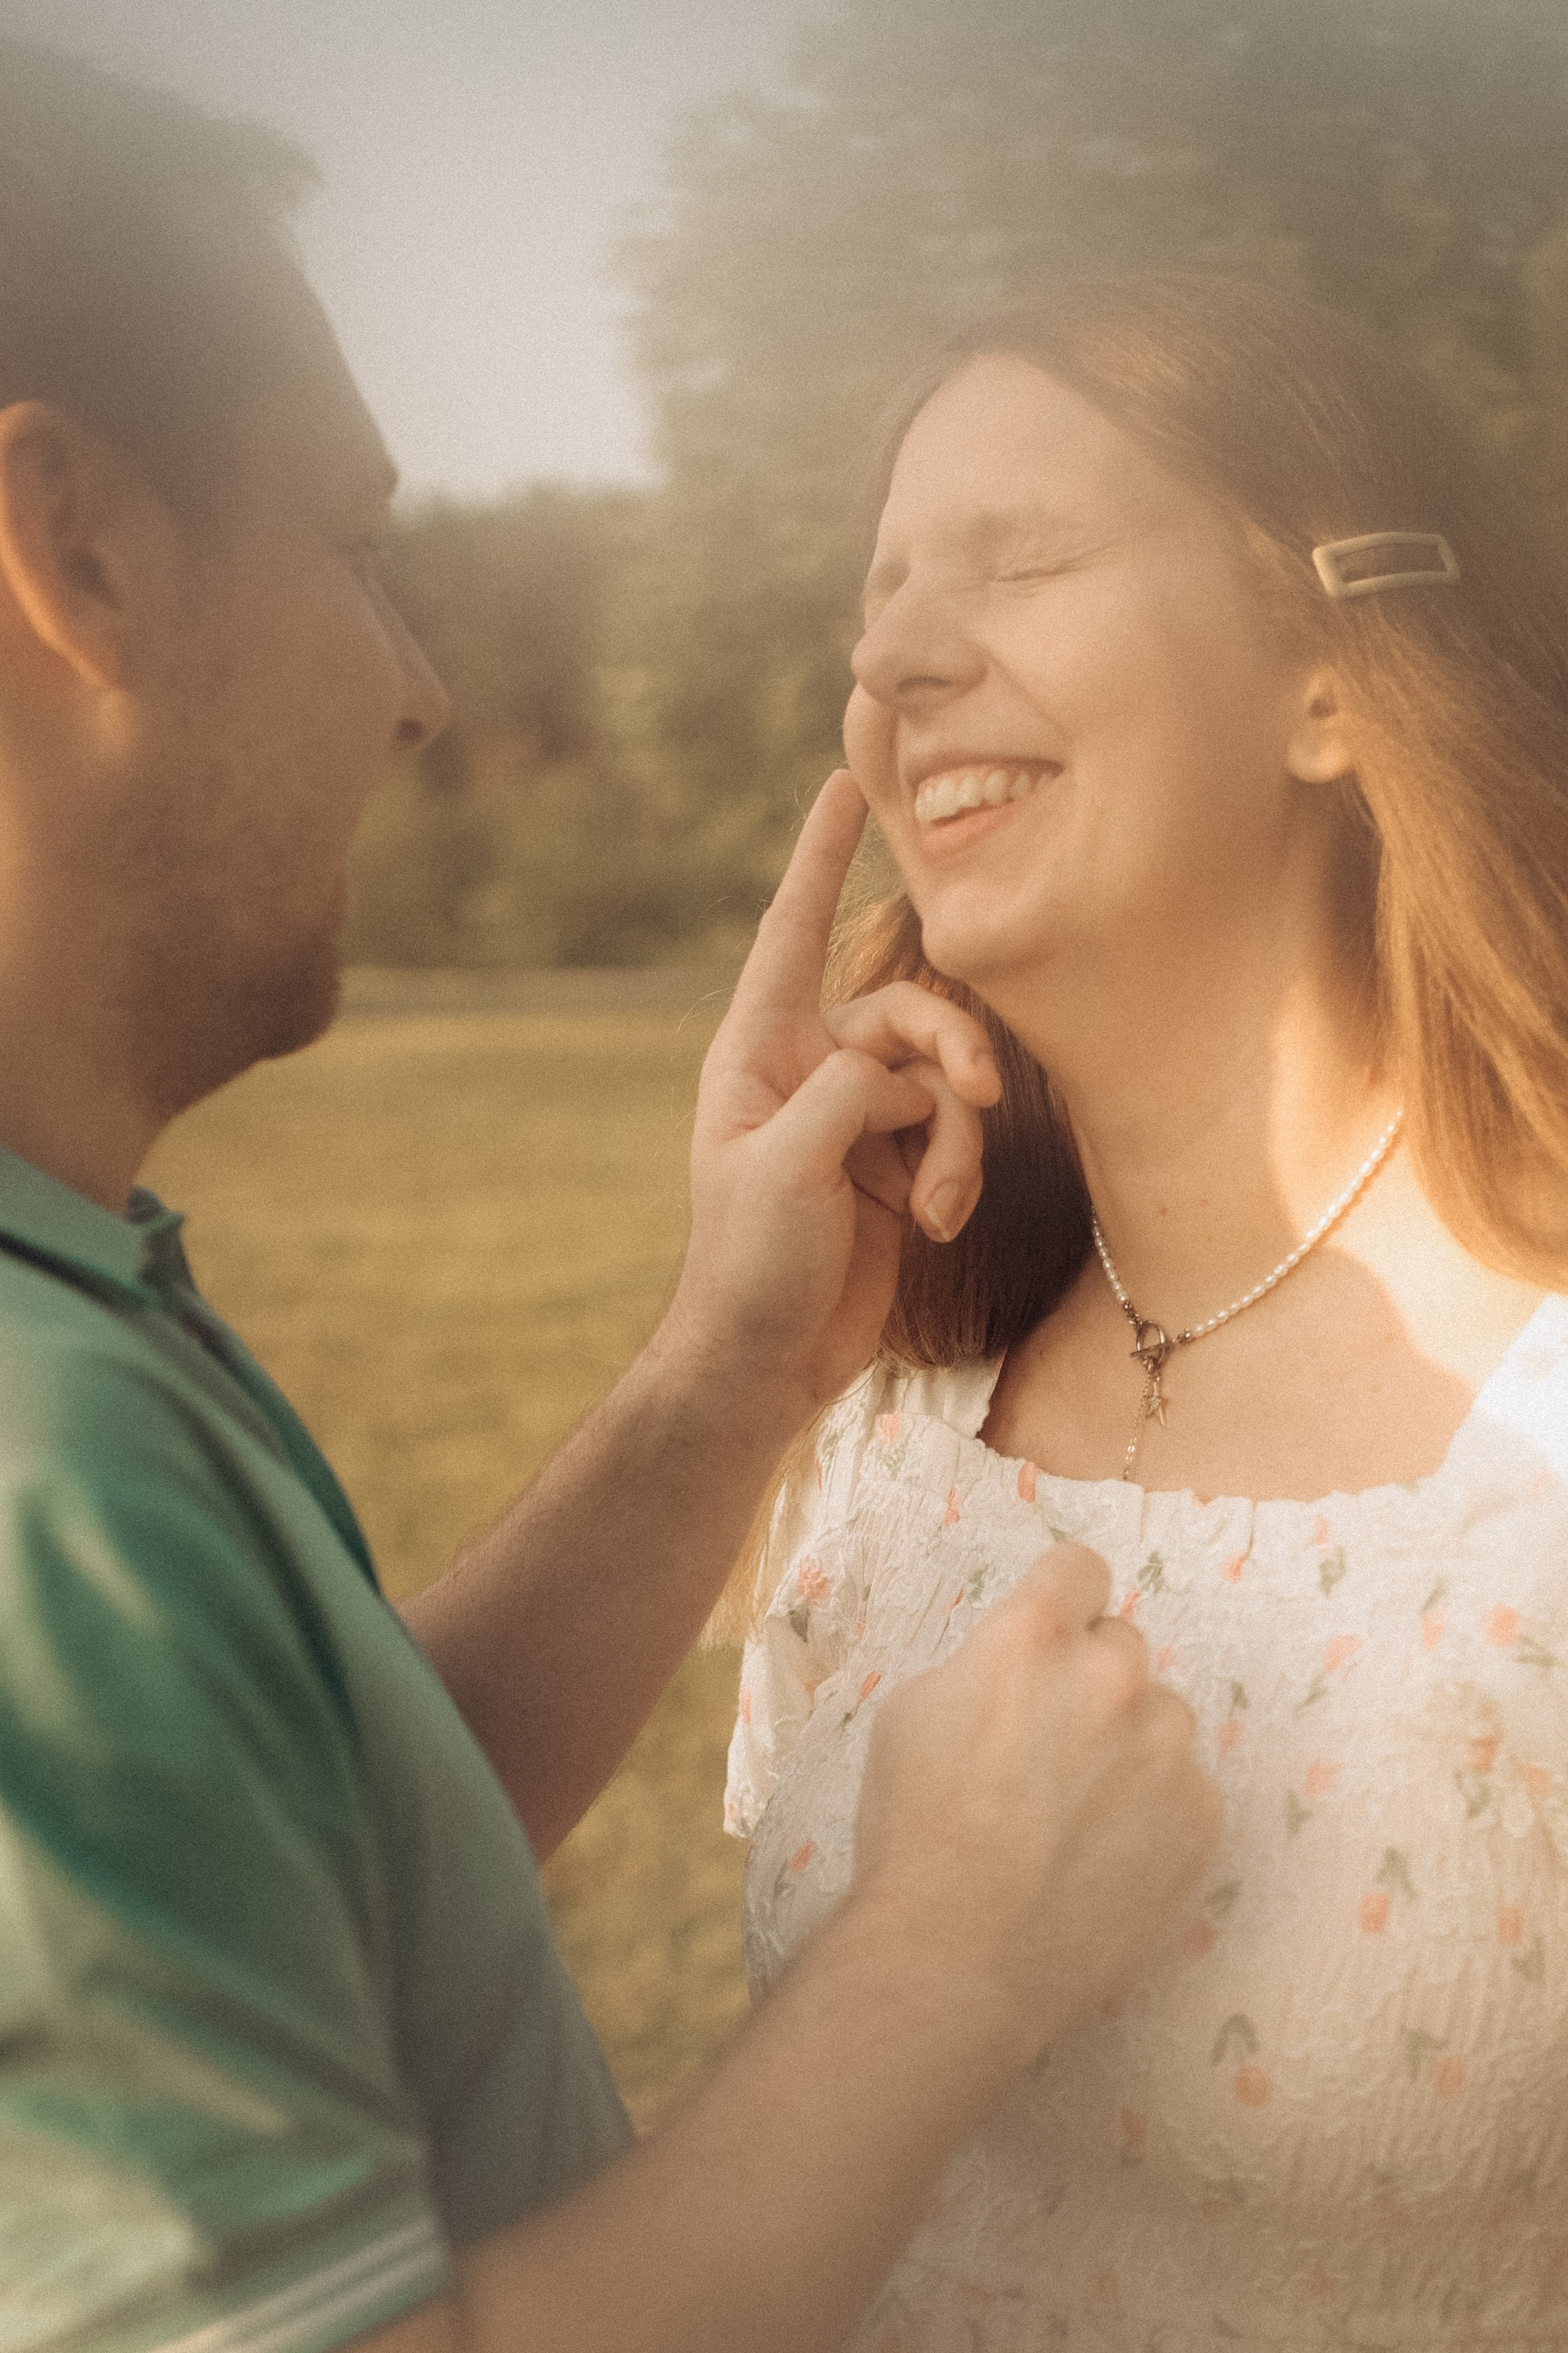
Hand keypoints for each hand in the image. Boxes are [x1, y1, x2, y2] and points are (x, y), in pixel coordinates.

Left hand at [663, 770, 1000, 1417]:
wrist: (768, 1358)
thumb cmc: (749, 1261)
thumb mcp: (784, 1165)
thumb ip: (848, 1091)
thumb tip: (908, 1073)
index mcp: (758, 1050)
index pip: (792, 931)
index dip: (820, 856)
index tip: (846, 781)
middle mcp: (811, 1069)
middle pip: (905, 1012)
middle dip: (950, 1050)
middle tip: (978, 1097)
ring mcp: (860, 1118)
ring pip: (944, 1082)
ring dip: (954, 1141)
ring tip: (936, 1204)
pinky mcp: (900, 1165)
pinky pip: (955, 1137)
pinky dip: (957, 1175)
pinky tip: (938, 1225)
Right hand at [852, 1545, 1221, 2066]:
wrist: (958, 1956)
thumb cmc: (916, 1833)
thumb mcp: (912, 1713)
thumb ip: (982, 1665)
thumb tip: (1018, 1666)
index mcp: (1032, 1636)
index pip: (1078, 1568)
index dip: (1063, 1598)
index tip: (1056, 1631)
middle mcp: (1111, 1676)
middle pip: (1122, 1644)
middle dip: (1090, 1680)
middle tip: (1051, 1745)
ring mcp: (1166, 1749)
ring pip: (1160, 1719)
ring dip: (1130, 1746)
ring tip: (1077, 1814)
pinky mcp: (1201, 1818)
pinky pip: (1186, 1791)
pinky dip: (1154, 1812)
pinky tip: (1103, 1855)